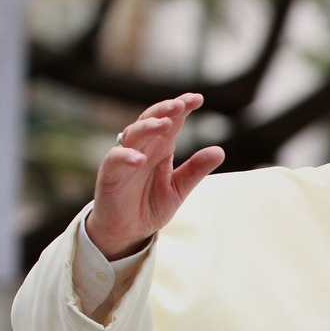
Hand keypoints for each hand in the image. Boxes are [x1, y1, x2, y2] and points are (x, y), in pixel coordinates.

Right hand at [86, 93, 224, 259]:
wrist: (127, 232)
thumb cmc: (150, 205)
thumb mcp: (179, 188)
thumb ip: (196, 170)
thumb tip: (220, 151)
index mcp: (161, 148)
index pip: (172, 120)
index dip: (182, 107)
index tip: (198, 98)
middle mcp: (143, 148)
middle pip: (151, 119)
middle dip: (165, 110)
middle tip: (181, 105)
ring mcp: (125, 159)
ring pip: (133, 134)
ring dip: (148, 127)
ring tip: (165, 124)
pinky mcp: (109, 175)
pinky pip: (115, 160)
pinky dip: (126, 156)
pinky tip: (140, 158)